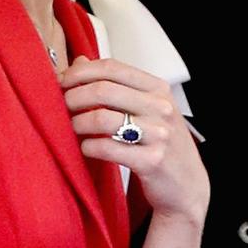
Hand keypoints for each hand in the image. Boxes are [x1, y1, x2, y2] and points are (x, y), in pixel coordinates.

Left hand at [60, 56, 208, 226]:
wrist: (187, 185)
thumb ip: (115, 84)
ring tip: (73, 128)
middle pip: (103, 90)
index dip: (81, 72)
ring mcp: (158, 134)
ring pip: (102, 118)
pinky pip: (107, 148)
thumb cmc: (161, 142)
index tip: (63, 81)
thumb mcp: (146, 108)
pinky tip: (86, 148)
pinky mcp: (151, 161)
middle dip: (74, 96)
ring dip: (78, 123)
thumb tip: (80, 61)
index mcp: (158, 88)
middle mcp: (160, 107)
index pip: (112, 68)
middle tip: (61, 106)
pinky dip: (88, 147)